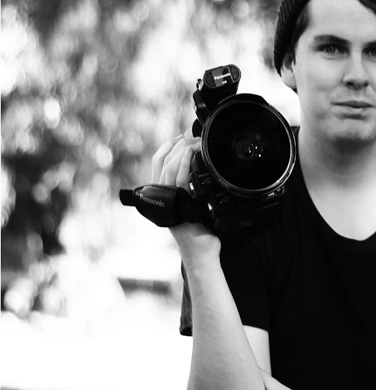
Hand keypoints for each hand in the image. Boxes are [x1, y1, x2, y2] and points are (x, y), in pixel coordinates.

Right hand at [151, 133, 219, 255]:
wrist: (202, 253)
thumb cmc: (200, 231)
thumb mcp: (194, 205)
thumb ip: (191, 189)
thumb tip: (200, 170)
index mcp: (163, 194)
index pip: (158, 163)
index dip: (167, 146)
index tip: (180, 136)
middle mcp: (162, 197)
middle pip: (161, 161)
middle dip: (177, 144)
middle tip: (192, 137)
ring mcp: (169, 201)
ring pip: (168, 167)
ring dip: (182, 150)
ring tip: (195, 143)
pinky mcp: (179, 205)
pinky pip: (178, 179)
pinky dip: (184, 163)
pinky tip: (191, 154)